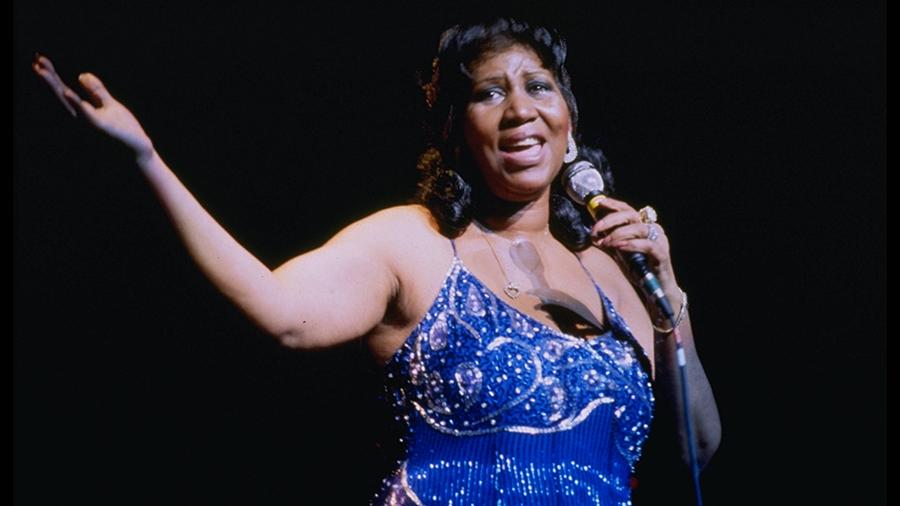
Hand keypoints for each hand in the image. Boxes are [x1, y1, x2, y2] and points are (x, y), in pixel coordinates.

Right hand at [32, 54, 154, 160]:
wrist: (138, 147)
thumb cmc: (123, 128)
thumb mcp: (109, 105)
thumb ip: (96, 91)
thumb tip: (81, 75)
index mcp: (83, 111)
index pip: (64, 90)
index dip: (52, 76)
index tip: (39, 59)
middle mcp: (82, 118)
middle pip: (61, 96)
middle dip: (48, 80)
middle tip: (35, 63)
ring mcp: (89, 123)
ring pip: (68, 104)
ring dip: (55, 88)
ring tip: (42, 71)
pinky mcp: (102, 127)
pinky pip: (87, 115)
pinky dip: (76, 104)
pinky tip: (67, 92)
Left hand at [590, 196, 676, 287]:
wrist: (656, 290)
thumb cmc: (639, 270)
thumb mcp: (620, 253)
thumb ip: (610, 242)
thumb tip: (594, 234)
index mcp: (642, 227)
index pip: (628, 210)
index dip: (613, 204)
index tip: (599, 202)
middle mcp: (653, 229)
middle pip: (631, 215)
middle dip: (611, 220)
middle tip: (596, 229)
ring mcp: (659, 240)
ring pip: (639, 228)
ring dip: (618, 233)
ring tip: (606, 242)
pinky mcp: (662, 254)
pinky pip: (648, 245)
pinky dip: (632, 244)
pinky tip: (619, 247)